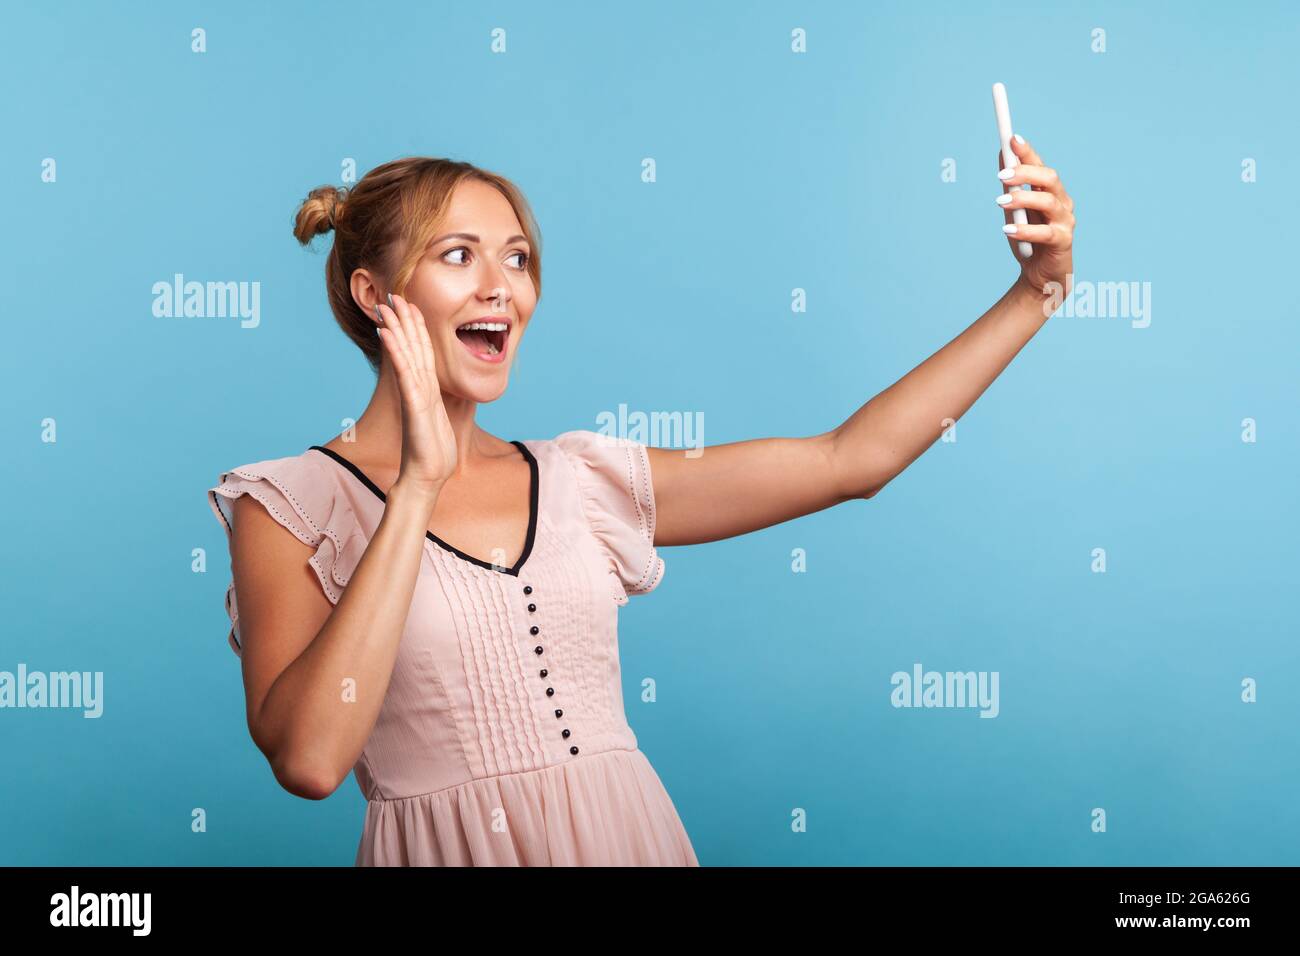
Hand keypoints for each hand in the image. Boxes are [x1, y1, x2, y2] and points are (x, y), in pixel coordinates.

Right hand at [372, 292, 457, 499]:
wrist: (427, 476)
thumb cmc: (433, 451)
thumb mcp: (438, 419)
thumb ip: (434, 402)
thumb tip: (434, 392)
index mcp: (425, 390)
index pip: (419, 352)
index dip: (414, 328)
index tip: (408, 305)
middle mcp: (417, 388)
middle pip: (409, 347)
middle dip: (402, 321)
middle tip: (392, 296)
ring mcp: (414, 395)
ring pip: (405, 355)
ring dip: (396, 329)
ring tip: (387, 307)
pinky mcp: (414, 404)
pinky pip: (405, 373)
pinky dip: (398, 352)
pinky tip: (389, 335)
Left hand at [996, 135, 1074, 302]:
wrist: (1040, 276)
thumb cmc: (1029, 241)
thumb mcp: (1015, 210)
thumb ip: (1011, 186)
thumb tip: (1002, 154)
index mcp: (1050, 192)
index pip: (1040, 166)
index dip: (1028, 152)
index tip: (1011, 138)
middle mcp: (1061, 202)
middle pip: (1049, 179)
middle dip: (1025, 173)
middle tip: (1001, 175)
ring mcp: (1065, 221)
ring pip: (1048, 202)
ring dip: (1022, 199)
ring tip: (999, 201)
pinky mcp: (1063, 242)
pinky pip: (1046, 233)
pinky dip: (1025, 230)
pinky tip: (1007, 229)